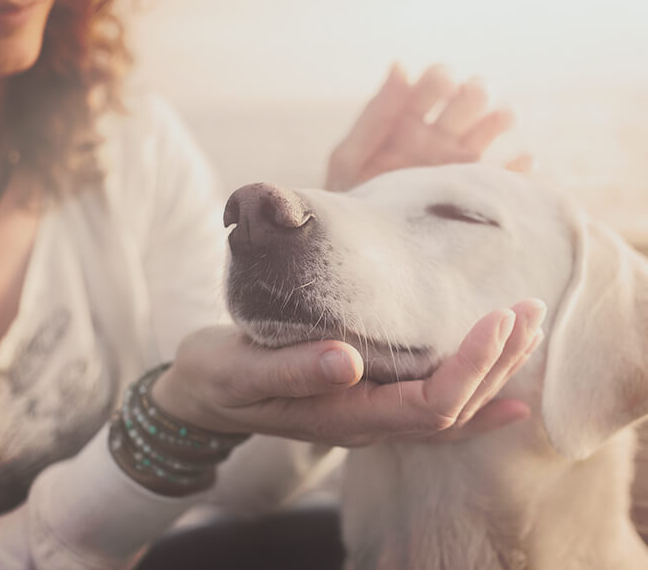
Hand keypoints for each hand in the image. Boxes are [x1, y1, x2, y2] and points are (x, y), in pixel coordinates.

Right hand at [151, 299, 544, 446]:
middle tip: (527, 310)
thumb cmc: (219, 377)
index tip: (498, 318)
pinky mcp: (367, 398)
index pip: (429, 405)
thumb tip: (347, 361)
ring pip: (450, 408)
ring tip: (526, 329)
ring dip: (494, 371)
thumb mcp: (241, 371)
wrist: (204, 392)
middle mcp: (367, 422)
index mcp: (344, 417)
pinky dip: (475, 397)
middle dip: (497, 362)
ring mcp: (370, 414)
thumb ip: (292, 371)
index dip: (471, 367)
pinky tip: (507, 392)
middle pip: (454, 408)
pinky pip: (433, 407)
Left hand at [325, 64, 533, 191]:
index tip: (444, 84)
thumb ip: (376, 115)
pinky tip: (523, 161)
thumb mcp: (352, 157)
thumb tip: (401, 65)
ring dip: (501, 117)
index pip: (434, 83)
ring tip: (503, 119)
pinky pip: (505, 177)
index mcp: (408, 119)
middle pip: (469, 99)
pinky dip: (518, 169)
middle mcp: (438, 135)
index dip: (442, 78)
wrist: (362, 245)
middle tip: (470, 97)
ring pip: (492, 128)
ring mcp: (458, 162)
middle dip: (475, 92)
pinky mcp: (473, 192)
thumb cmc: (350, 198)